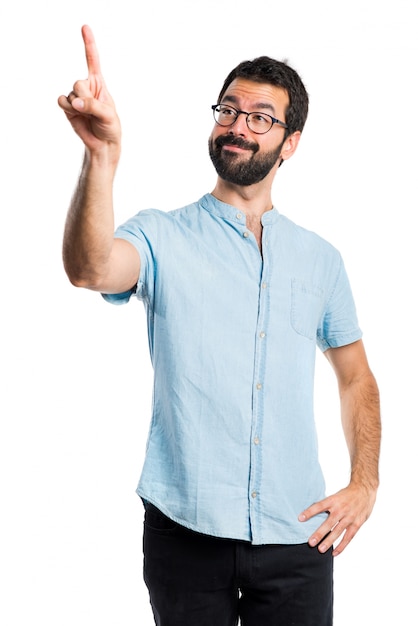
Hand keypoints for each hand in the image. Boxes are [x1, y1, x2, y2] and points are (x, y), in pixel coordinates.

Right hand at [58, 25, 120, 154]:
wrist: (102, 143)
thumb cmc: (110, 127)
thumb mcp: (108, 115)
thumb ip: (93, 106)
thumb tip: (76, 103)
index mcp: (99, 84)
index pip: (93, 60)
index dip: (89, 44)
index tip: (85, 27)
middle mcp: (86, 87)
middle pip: (78, 82)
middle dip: (85, 97)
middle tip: (92, 110)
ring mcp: (77, 97)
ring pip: (71, 94)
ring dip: (78, 107)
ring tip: (87, 116)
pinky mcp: (68, 107)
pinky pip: (62, 102)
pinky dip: (67, 107)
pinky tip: (74, 114)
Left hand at [298, 482, 376, 555]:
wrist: (364, 490)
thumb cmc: (346, 494)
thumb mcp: (335, 496)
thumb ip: (326, 505)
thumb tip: (312, 513)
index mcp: (333, 500)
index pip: (319, 506)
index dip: (309, 512)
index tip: (300, 518)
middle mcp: (341, 509)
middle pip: (328, 523)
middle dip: (319, 533)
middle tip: (310, 542)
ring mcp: (349, 517)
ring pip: (338, 532)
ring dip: (329, 542)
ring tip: (320, 550)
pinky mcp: (357, 524)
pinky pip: (348, 537)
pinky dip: (342, 546)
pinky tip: (334, 553)